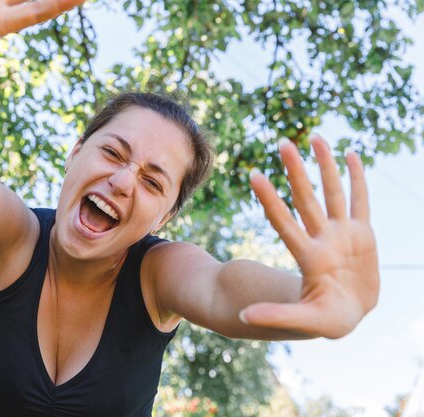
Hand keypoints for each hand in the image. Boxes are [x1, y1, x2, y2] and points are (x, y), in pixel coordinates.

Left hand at [244, 136, 379, 338]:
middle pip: (306, 198)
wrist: (347, 314)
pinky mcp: (362, 234)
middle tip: (282, 142)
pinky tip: (351, 155)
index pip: (283, 222)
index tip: (253, 175)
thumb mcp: (303, 320)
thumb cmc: (326, 320)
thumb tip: (242, 318)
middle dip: (296, 172)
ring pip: (332, 192)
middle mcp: (322, 238)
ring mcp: (342, 233)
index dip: (269, 200)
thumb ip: (275, 315)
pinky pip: (360, 201)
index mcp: (308, 256)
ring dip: (325, 165)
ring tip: (315, 137)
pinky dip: (357, 179)